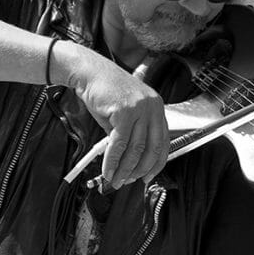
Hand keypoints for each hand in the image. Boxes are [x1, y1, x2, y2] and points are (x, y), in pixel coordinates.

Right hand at [55, 41, 168, 189]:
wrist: (90, 72)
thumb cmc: (106, 91)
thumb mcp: (124, 114)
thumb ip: (130, 135)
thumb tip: (128, 163)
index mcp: (157, 107)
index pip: (163, 142)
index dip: (155, 163)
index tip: (147, 177)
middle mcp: (152, 107)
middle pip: (151, 148)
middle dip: (139, 170)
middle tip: (128, 181)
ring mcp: (140, 108)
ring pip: (135, 149)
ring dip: (124, 169)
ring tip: (115, 179)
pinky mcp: (125, 112)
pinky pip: (119, 144)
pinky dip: (112, 161)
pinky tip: (107, 169)